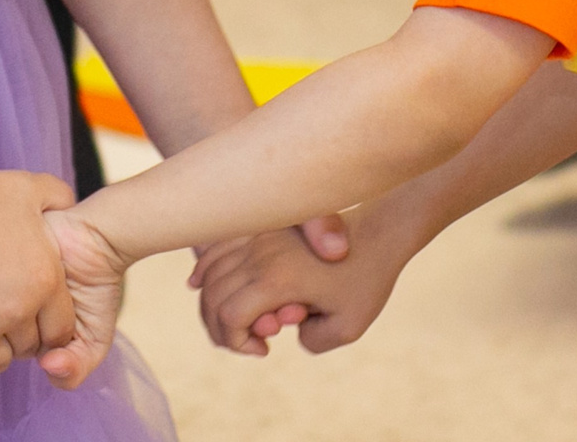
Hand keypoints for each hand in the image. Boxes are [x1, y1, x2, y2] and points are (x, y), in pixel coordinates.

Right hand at [0, 169, 73, 407]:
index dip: (51, 324)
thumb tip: (69, 203)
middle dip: (23, 335)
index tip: (37, 313)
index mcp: (45, 279)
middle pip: (30, 347)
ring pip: (0, 359)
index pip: (62, 329)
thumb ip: (58, 197)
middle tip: (8, 315)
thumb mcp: (27, 188)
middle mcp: (18, 309)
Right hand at [191, 202, 418, 355]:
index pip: (229, 315)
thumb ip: (310, 340)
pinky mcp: (259, 228)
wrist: (377, 233)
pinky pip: (215, 247)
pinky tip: (200, 285)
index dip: (236, 341)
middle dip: (220, 328)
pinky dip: (204, 268)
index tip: (265, 349)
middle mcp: (260, 254)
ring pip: (208, 271)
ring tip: (232, 321)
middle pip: (212, 295)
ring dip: (209, 301)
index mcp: (278, 279)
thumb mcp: (347, 327)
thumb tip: (281, 328)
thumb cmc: (366, 281)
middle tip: (247, 342)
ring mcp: (256, 236)